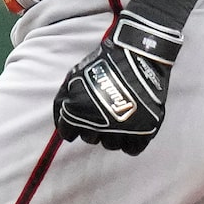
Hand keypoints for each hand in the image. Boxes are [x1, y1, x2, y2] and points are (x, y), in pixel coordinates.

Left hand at [52, 13, 179, 153]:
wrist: (138, 54)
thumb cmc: (105, 63)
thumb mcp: (74, 76)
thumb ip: (62, 100)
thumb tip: (60, 120)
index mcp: (78, 111)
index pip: (67, 132)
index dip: (71, 126)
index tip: (78, 121)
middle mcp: (98, 124)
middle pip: (90, 139)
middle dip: (93, 127)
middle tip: (101, 112)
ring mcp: (123, 129)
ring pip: (111, 144)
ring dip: (112, 134)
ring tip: (118, 118)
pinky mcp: (144, 130)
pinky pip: (132, 149)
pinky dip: (131, 141)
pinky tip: (131, 129)